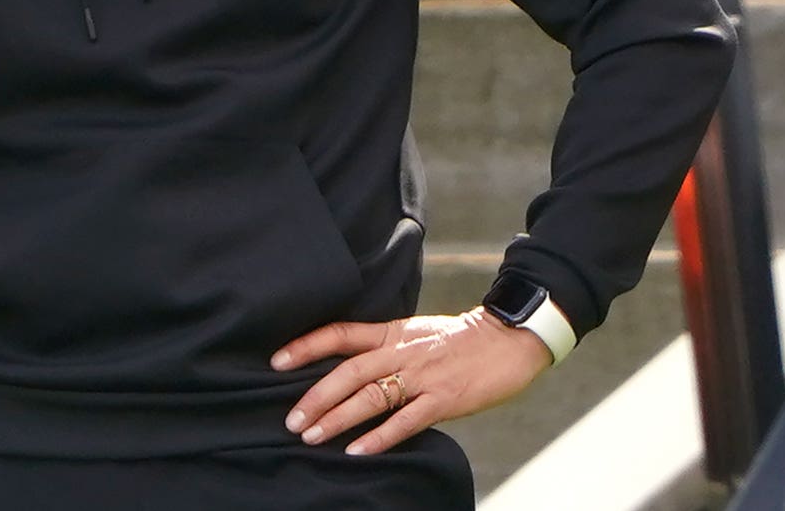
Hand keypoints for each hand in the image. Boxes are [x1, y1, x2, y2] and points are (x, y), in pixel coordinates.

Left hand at [273, 308, 553, 455]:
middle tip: (291, 420)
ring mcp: (422, 376)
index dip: (306, 346)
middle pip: (347, 372)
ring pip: (370, 397)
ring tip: (312, 436)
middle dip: (315, 398)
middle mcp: (400, 352)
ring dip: (338, 419)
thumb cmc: (459, 340)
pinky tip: (358, 451)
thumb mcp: (413, 333)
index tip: (276, 361)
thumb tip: (348, 366)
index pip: (338, 334)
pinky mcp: (443, 400)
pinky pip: (406, 421)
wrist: (507, 339)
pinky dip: (380, 437)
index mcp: (390, 332)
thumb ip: (384, 347)